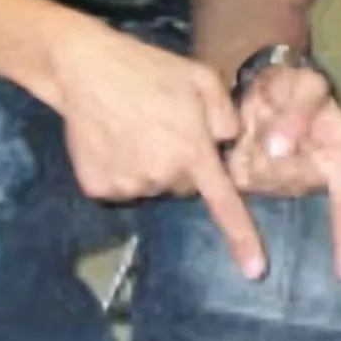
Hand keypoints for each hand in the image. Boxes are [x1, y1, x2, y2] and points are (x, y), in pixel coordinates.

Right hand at [48, 23, 264, 279]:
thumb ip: (226, 116)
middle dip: (182, 164)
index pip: (223, 204)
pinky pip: (122, 188)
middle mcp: (161, 176)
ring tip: (136, 129)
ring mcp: (126, 185)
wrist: (85, 69)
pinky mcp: (97, 187)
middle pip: (183, 187)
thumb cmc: (150, 70)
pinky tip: (114, 140)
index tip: (254, 271)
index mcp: (192, 153)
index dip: (241, 238)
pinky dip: (121, 170)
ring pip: (152, 187)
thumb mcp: (203, 79)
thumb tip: (230, 144)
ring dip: (151, 166)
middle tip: (164, 128)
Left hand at [224, 64, 340, 280]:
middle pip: (288, 182)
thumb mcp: (307, 85)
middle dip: (273, 149)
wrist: (265, 82)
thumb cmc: (297, 86)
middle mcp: (313, 177)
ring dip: (251, 147)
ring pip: (258, 179)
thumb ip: (298, 112)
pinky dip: (235, 155)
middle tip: (270, 112)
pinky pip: (237, 177)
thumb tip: (279, 149)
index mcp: (339, 160)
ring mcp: (279, 183)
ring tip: (258, 120)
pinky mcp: (250, 180)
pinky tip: (242, 135)